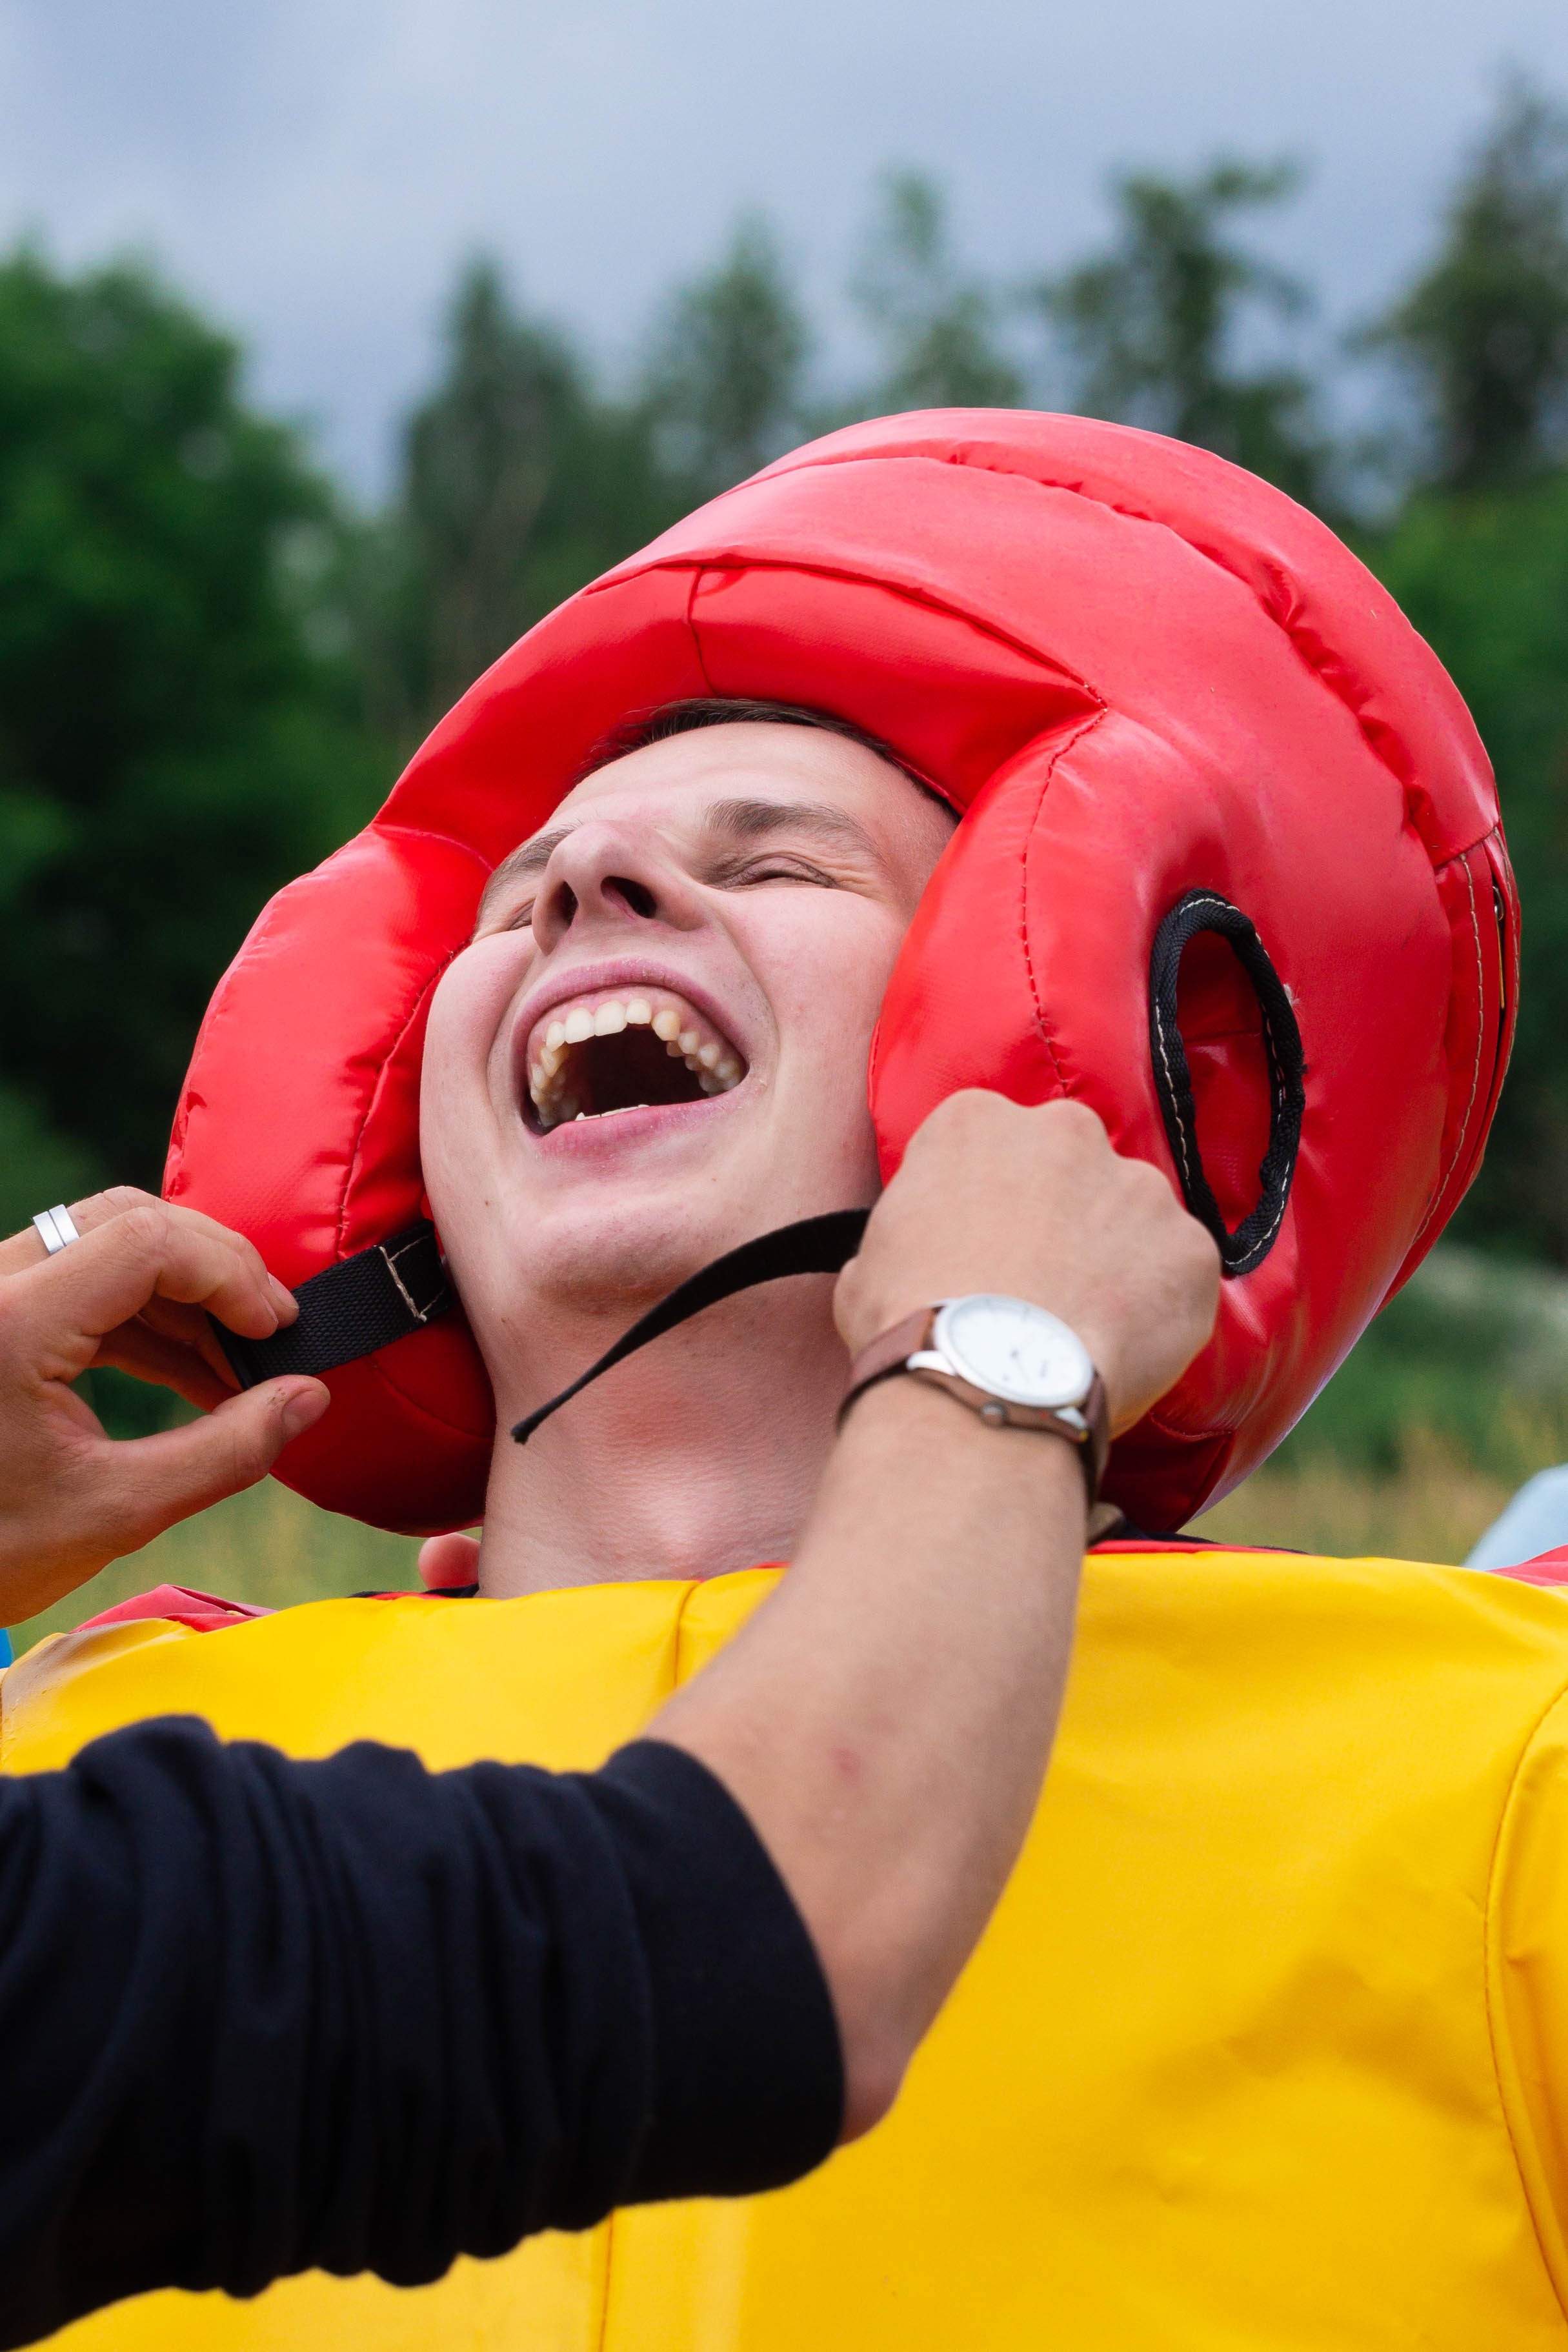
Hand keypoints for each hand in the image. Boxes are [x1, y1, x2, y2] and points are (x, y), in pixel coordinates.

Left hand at [0, 1190, 328, 1621]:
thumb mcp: (114, 1512)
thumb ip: (224, 1452)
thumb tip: (309, 1397)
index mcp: (11, 1325)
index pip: (145, 1241)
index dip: (229, 1273)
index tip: (277, 1329)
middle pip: (126, 1219)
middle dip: (213, 1267)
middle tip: (270, 1331)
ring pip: (103, 1243)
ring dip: (182, 1293)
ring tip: (236, 1364)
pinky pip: (78, 1281)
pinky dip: (143, 1315)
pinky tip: (190, 1371)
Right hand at [835, 1093, 1219, 1433]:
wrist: (984, 1384)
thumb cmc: (910, 1324)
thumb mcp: (867, 1263)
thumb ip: (909, 1234)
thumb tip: (918, 1258)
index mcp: (976, 1121)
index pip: (989, 1144)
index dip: (987, 1200)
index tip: (983, 1246)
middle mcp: (1066, 1131)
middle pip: (1071, 1165)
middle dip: (1062, 1214)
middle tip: (1040, 1284)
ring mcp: (1139, 1187)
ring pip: (1133, 1216)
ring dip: (1115, 1258)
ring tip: (1083, 1326)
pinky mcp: (1190, 1248)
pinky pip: (1179, 1274)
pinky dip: (1160, 1308)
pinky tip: (1122, 1349)